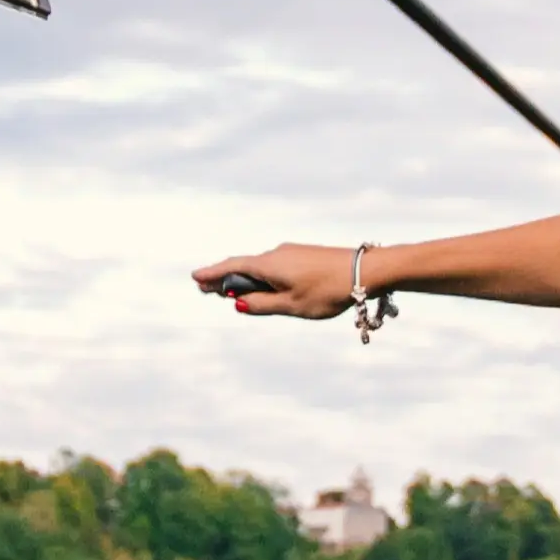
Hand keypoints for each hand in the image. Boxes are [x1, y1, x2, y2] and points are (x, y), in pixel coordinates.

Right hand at [191, 244, 361, 319]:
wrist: (364, 271)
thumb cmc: (327, 291)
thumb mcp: (291, 306)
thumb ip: (262, 305)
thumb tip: (238, 303)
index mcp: (269, 265)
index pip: (232, 267)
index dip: (213, 274)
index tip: (195, 278)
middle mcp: (276, 254)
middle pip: (243, 266)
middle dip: (224, 278)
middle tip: (204, 288)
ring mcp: (290, 253)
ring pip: (260, 266)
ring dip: (244, 279)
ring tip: (230, 292)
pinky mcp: (303, 255)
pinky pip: (273, 265)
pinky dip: (261, 276)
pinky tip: (261, 286)